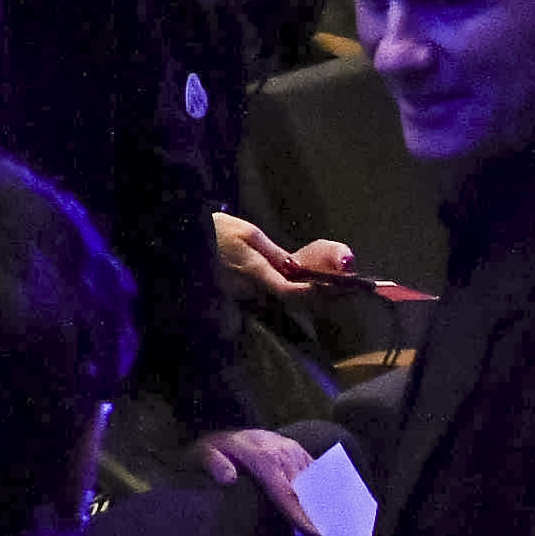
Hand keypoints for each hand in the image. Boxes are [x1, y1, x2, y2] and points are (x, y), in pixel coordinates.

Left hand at [186, 425, 325, 533]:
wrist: (224, 434)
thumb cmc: (213, 451)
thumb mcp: (203, 455)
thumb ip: (213, 464)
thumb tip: (229, 478)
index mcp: (263, 458)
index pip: (286, 493)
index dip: (300, 516)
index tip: (315, 535)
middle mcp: (283, 451)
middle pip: (305, 490)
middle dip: (315, 514)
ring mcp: (293, 449)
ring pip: (313, 481)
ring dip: (320, 502)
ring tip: (331, 528)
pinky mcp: (298, 450)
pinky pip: (313, 472)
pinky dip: (318, 490)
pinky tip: (321, 508)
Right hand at [214, 208, 356, 306]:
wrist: (187, 241)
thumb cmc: (217, 232)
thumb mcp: (248, 234)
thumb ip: (273, 253)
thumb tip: (295, 267)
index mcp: (253, 272)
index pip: (288, 290)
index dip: (313, 292)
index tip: (336, 287)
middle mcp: (250, 290)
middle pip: (291, 302)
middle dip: (320, 298)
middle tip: (347, 290)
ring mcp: (245, 296)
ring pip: (284, 303)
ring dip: (311, 299)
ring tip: (337, 290)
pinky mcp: (242, 296)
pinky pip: (274, 299)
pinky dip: (296, 296)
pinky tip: (311, 289)